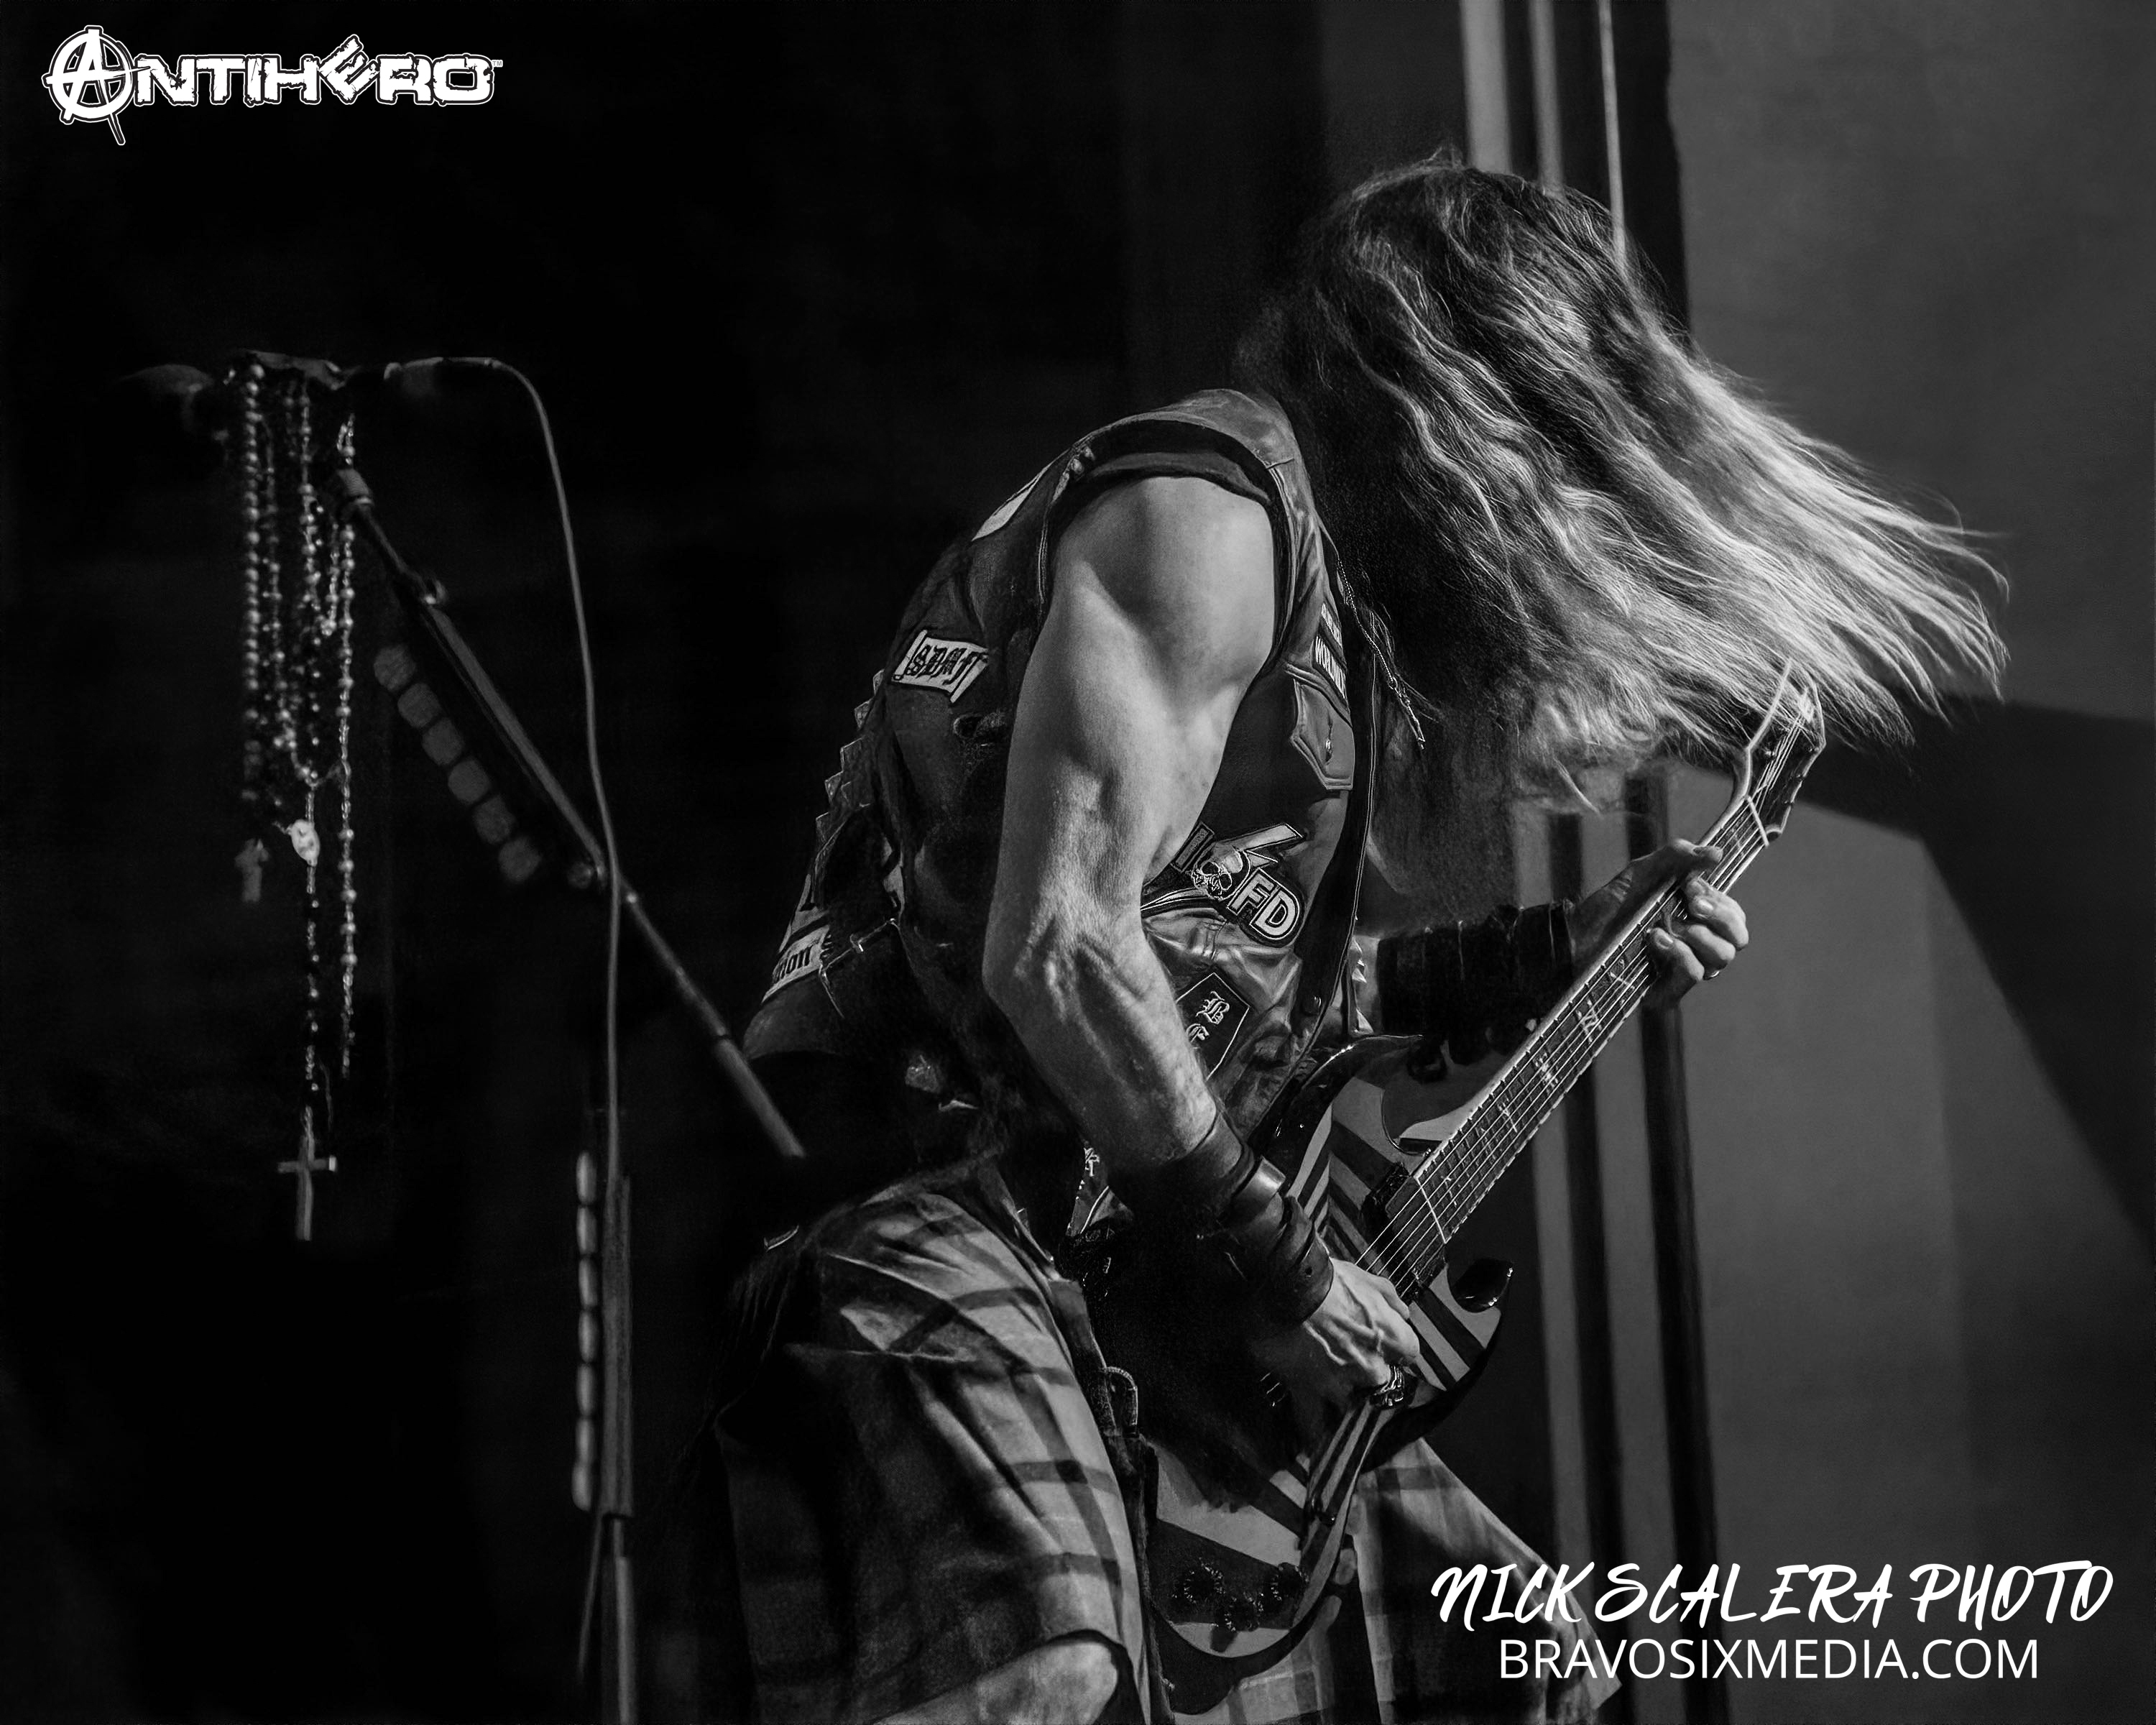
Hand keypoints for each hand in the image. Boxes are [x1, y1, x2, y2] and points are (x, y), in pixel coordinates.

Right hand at [1249, 1261, 1421, 1448]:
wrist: (1285, 1284)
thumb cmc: (1328, 1277)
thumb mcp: (1366, 1277)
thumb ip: (1390, 1298)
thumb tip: (1405, 1313)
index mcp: (1389, 1336)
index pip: (1409, 1353)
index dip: (1395, 1348)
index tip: (1383, 1344)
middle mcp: (1371, 1366)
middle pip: (1381, 1384)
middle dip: (1370, 1377)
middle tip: (1353, 1366)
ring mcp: (1340, 1382)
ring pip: (1350, 1406)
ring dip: (1345, 1402)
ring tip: (1333, 1400)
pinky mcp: (1308, 1390)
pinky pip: (1313, 1423)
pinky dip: (1314, 1436)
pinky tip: (1314, 1451)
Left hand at [1574, 839, 1748, 1008]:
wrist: (1575, 934)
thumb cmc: (1609, 906)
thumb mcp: (1642, 872)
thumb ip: (1677, 856)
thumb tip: (1717, 853)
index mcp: (1698, 921)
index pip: (1734, 916)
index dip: (1721, 900)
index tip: (1692, 886)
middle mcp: (1696, 947)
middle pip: (1738, 938)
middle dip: (1720, 916)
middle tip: (1691, 902)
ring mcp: (1682, 970)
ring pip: (1721, 957)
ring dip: (1698, 935)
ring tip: (1666, 924)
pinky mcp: (1666, 990)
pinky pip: (1694, 973)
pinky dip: (1680, 952)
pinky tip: (1656, 939)